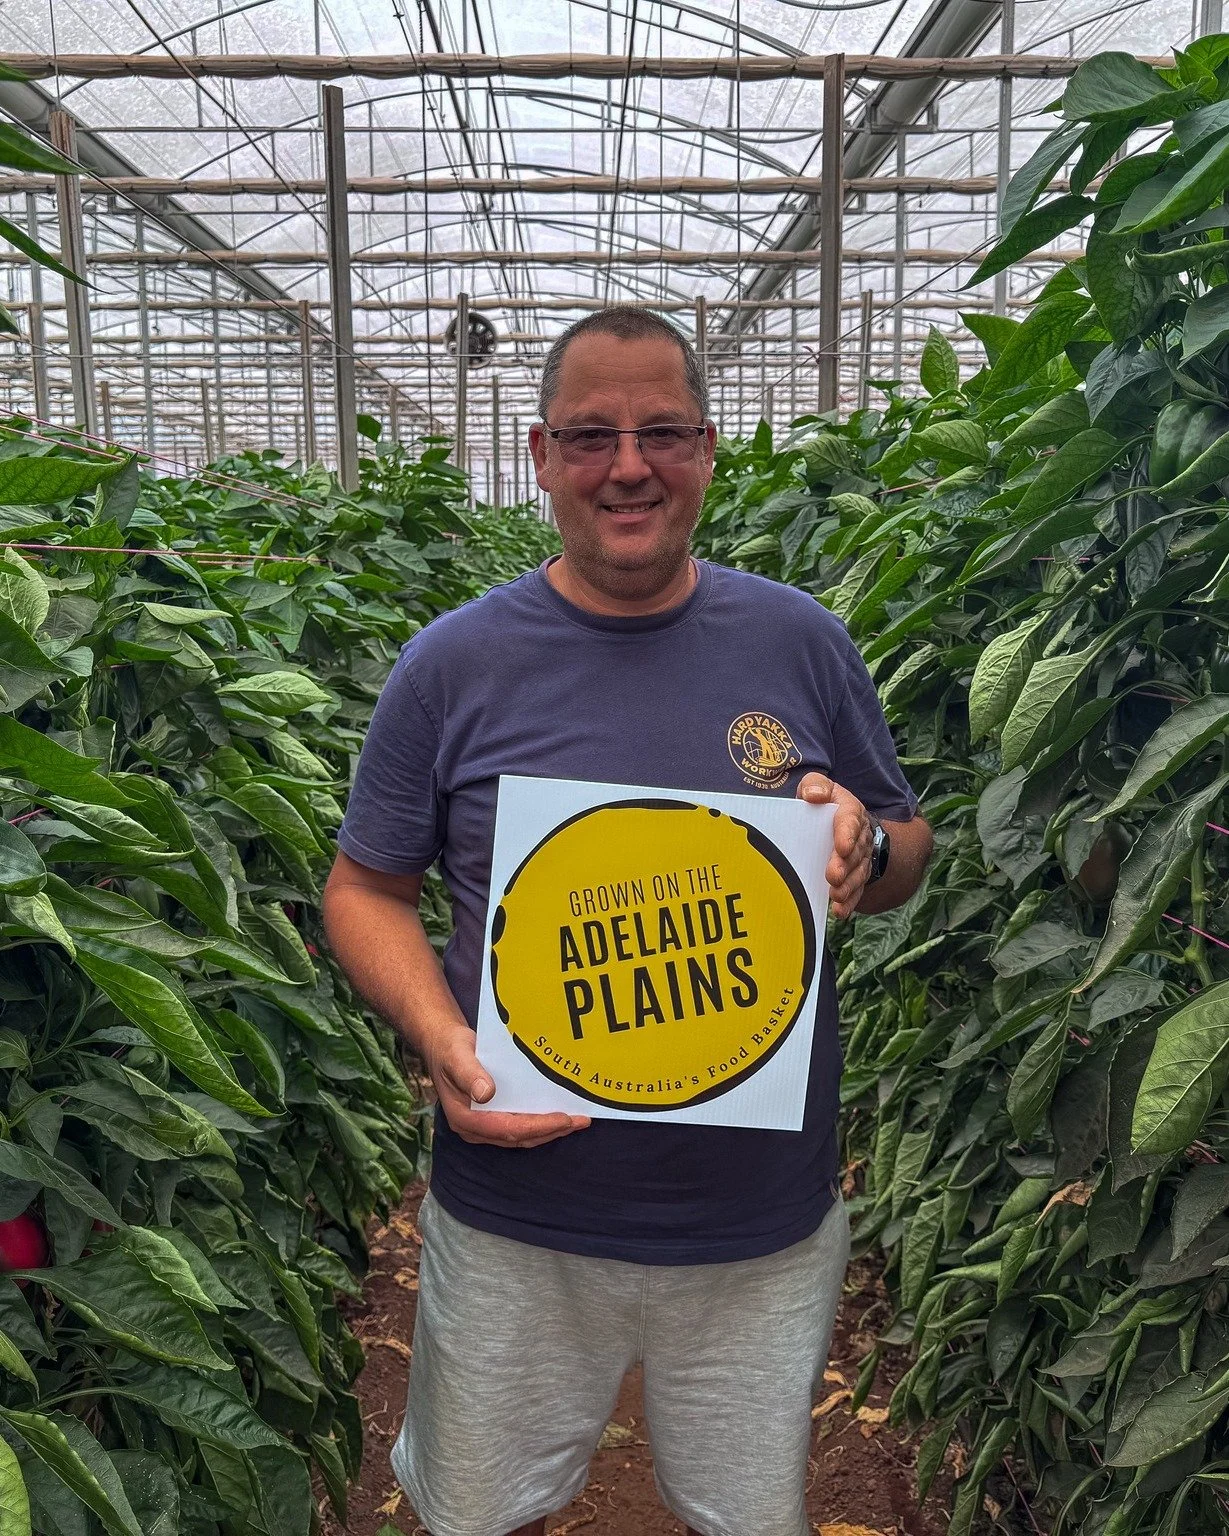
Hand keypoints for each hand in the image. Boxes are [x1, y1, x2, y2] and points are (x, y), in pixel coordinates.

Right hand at [424, 1021, 590, 1149]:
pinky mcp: (492, 1119)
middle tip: (580, 1121)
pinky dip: (540, 1124)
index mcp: (464, 1118)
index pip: (506, 1129)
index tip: (563, 1119)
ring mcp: (483, 1126)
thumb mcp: (457, 1055)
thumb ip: (469, 1074)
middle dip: (550, 1131)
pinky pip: (519, 1127)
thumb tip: (486, 1094)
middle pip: (518, 1137)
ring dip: (549, 1130)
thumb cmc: (450, 1049)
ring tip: (577, 1122)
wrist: (443, 1045)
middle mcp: (475, 1128)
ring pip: (521, 1136)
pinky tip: (558, 1116)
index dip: (537, 1127)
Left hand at [797, 772, 872, 919]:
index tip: (842, 847)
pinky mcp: (856, 876)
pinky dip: (849, 902)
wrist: (843, 822)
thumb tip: (813, 795)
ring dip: (848, 886)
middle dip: (845, 865)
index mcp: (849, 812)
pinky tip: (839, 912)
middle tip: (833, 876)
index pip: (850, 821)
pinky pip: (856, 890)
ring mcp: (860, 858)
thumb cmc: (823, 804)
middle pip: (855, 852)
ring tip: (835, 895)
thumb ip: (815, 785)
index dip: (847, 834)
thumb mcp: (819, 786)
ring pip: (858, 873)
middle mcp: (859, 836)